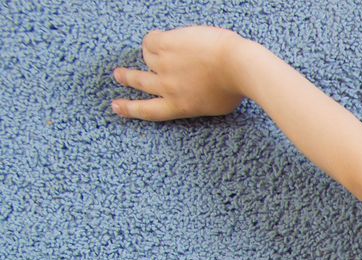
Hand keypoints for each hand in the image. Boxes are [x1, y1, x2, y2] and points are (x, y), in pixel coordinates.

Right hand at [111, 26, 255, 122]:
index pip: (148, 111)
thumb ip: (196, 101)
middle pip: (141, 83)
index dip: (130, 109)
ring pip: (148, 58)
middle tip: (118, 75)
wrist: (238, 66)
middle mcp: (167, 87)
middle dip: (127, 78)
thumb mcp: (216, 107)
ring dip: (155, 54)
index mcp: (180, 106)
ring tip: (166, 51)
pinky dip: (156, 40)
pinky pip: (150, 40)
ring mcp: (164, 65)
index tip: (116, 107)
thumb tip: (189, 92)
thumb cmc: (235, 88)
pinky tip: (165, 39)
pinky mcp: (165, 44)